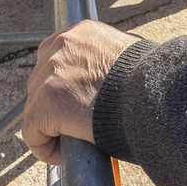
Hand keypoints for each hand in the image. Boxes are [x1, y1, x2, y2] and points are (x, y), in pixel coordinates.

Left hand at [22, 21, 140, 164]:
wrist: (153, 94)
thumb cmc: (151, 79)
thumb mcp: (128, 54)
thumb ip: (109, 60)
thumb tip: (111, 76)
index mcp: (81, 32)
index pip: (57, 56)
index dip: (64, 82)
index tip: (78, 101)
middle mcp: (60, 45)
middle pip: (42, 79)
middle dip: (55, 101)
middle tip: (76, 121)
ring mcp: (49, 74)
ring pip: (36, 106)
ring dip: (51, 124)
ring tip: (73, 138)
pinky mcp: (45, 105)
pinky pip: (33, 132)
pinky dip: (46, 146)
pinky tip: (64, 153)